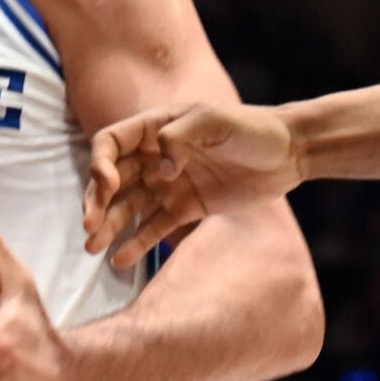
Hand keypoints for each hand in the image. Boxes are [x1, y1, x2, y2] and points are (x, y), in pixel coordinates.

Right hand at [86, 103, 300, 270]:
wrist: (289, 152)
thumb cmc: (251, 127)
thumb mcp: (214, 121)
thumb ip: (179, 138)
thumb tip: (160, 170)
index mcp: (155, 128)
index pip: (110, 144)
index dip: (100, 164)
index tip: (108, 185)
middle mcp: (155, 156)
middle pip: (112, 180)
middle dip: (97, 203)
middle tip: (90, 227)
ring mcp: (169, 184)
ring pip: (129, 207)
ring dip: (110, 226)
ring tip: (93, 249)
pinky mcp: (186, 208)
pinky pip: (155, 227)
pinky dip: (137, 244)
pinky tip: (120, 259)